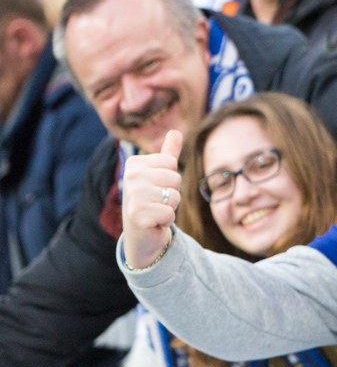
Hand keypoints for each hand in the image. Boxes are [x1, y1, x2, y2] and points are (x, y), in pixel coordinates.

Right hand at [122, 130, 183, 269]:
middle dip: (172, 194)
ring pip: (175, 196)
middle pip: (176, 179)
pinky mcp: (137, 215)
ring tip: (155, 212)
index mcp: (134, 163)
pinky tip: (154, 223)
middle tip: (156, 203)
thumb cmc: (151, 201)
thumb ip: (168, 154)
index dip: (170, 179)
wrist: (140, 235)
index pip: (172, 163)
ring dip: (170, 208)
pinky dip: (166, 220)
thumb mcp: (160, 175)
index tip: (156, 189)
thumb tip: (176, 131)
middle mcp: (130, 176)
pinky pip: (170, 213)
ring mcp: (132, 195)